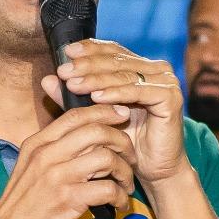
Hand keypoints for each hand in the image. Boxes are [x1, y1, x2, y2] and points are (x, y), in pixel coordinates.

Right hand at [0, 104, 136, 218]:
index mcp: (37, 144)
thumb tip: (86, 141)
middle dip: (122, 141)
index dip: (104, 111)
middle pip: (96, 131)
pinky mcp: (66, 201)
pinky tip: (119, 204)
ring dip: (125, 171)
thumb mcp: (30, 170)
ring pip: (106, 157)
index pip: (76, 115)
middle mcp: (46, 155)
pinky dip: (120, 196)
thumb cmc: (20, 208)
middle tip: (130, 157)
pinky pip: (107, 189)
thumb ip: (53, 152)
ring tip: (126, 185)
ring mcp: (56, 177)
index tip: (122, 115)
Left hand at [44, 39, 189, 184]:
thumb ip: (73, 97)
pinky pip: (139, 91)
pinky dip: (116, 93)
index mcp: (141, 67)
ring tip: (74, 84)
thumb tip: (47, 78)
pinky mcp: (171, 97)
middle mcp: (156, 69)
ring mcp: (166, 81)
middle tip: (64, 70)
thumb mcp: (95, 115)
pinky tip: (97, 97)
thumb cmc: (127, 141)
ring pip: (125, 75)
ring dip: (97, 79)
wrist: (154, 168)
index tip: (65, 52)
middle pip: (117, 61)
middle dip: (87, 66)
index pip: (112, 51)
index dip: (89, 49)